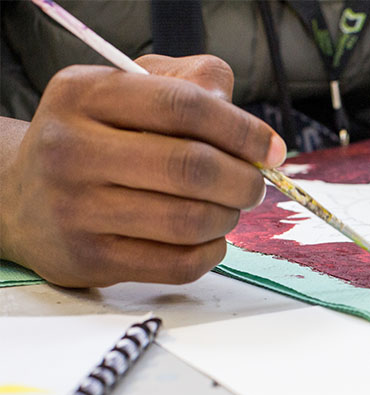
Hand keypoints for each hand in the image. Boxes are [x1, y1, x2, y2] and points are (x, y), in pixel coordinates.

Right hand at [0, 55, 284, 286]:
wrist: (22, 197)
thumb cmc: (97, 139)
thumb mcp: (128, 90)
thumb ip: (192, 83)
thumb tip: (252, 128)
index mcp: (85, 94)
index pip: (184, 106)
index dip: (242, 130)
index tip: (272, 149)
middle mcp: (71, 148)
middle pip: (192, 167)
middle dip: (244, 180)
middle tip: (254, 185)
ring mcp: (76, 208)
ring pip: (189, 220)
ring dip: (228, 217)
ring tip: (227, 208)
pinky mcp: (90, 258)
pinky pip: (178, 264)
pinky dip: (210, 252)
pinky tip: (207, 237)